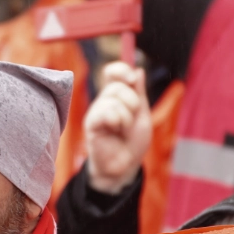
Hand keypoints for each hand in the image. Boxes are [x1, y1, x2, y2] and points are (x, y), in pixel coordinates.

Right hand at [83, 60, 150, 193]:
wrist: (125, 164)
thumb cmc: (132, 141)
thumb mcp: (142, 114)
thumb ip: (139, 92)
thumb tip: (138, 70)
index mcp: (116, 95)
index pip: (112, 72)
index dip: (120, 70)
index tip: (131, 79)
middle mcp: (104, 100)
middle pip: (116, 86)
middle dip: (132, 101)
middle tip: (133, 117)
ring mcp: (96, 111)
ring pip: (112, 100)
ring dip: (126, 117)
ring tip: (124, 130)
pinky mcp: (91, 123)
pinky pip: (105, 112)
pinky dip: (117, 120)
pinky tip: (116, 130)